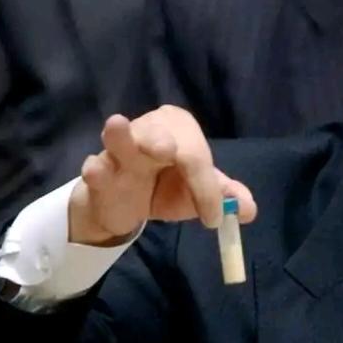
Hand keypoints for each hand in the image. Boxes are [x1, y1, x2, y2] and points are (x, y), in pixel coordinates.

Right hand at [69, 106, 255, 244]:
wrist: (127, 206)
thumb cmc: (167, 188)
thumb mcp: (200, 193)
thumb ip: (225, 197)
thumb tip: (247, 210)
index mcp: (181, 129)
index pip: (195, 153)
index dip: (206, 186)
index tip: (213, 218)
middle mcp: (150, 129)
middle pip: (160, 135)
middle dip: (162, 140)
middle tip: (167, 152)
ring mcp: (119, 148)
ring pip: (120, 138)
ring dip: (121, 136)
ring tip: (117, 125)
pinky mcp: (98, 170)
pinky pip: (95, 167)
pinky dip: (96, 169)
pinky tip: (97, 170)